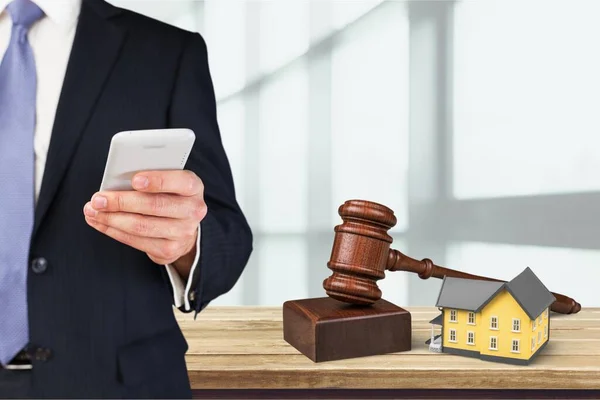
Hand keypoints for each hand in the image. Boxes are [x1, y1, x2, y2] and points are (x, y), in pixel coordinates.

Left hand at [83, 170, 206, 275]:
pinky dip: (114, 231)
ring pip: (141, 226)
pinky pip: (136, 241)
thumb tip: (116, 180)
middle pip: (155, 206)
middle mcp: (193, 211)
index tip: (134, 180)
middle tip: (98, 199)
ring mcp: (183, 232)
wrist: (183, 227)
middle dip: (121, 202)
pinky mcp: (169, 250)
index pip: (181, 182)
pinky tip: (101, 222)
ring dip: (112, 218)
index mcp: (193, 187)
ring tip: (93, 211)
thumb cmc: (168, 197)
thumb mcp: (168, 182)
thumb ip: (150, 178)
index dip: (158, 181)